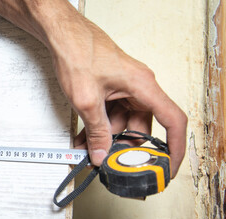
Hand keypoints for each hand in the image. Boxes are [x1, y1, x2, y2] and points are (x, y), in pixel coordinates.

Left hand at [53, 16, 186, 176]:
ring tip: (86, 147)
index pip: (173, 120)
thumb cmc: (77, 53)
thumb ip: (96, 131)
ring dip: (106, 137)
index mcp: (143, 86)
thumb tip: (100, 153)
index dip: (175, 146)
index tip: (169, 165)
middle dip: (123, 145)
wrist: (62, 35)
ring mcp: (125, 88)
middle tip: (106, 158)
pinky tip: (85, 136)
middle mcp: (139, 87)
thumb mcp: (87, 101)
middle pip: (141, 126)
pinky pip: (111, 114)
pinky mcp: (112, 88)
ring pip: (123, 122)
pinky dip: (99, 126)